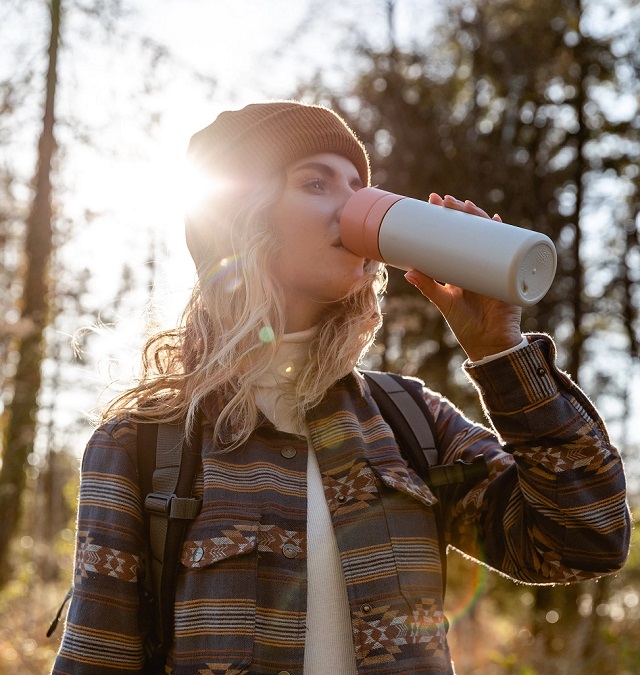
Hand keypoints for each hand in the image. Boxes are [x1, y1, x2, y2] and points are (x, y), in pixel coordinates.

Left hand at [404, 193, 522, 361]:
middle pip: (470, 232)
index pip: (452, 238)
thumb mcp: (445, 302)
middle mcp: (477, 264)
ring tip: (466, 206)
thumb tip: (408, 272)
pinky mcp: (507, 275)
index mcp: (461, 269)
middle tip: (444, 200)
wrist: (489, 344)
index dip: (444, 221)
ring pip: (487, 236)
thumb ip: (428, 287)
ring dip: (478, 219)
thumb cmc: (466, 325)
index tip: (432, 204)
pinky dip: (506, 235)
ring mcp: (493, 267)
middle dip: (459, 214)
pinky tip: (498, 222)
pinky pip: (508, 251)